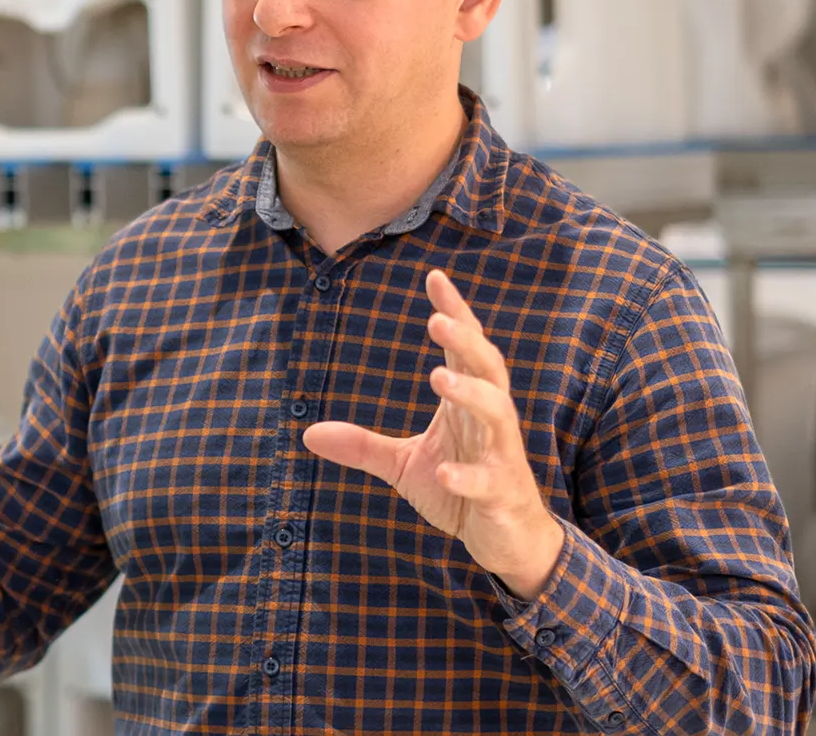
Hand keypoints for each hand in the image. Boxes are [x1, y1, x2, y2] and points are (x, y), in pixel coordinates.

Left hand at [302, 270, 563, 600]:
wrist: (507, 540)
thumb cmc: (461, 490)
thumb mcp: (405, 465)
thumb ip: (363, 446)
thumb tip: (307, 432)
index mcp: (468, 404)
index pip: (465, 349)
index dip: (455, 311)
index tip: (435, 276)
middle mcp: (489, 421)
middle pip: (487, 367)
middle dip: (466, 340)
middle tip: (437, 318)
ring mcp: (500, 456)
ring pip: (497, 413)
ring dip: (471, 392)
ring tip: (438, 376)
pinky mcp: (502, 494)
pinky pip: (488, 481)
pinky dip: (468, 475)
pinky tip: (447, 473)